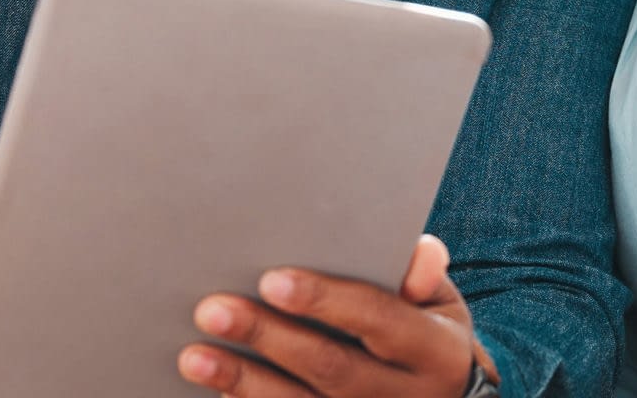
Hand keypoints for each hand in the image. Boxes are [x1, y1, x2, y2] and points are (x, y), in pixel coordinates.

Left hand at [178, 234, 496, 396]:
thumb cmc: (425, 336)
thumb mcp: (440, 304)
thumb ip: (422, 274)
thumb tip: (416, 253)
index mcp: (435, 351)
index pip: (378, 319)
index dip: (326, 299)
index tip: (271, 279)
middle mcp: (405, 397)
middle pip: (330, 368)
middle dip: (268, 337)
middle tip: (212, 310)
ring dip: (244, 383)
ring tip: (195, 357)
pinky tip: (216, 389)